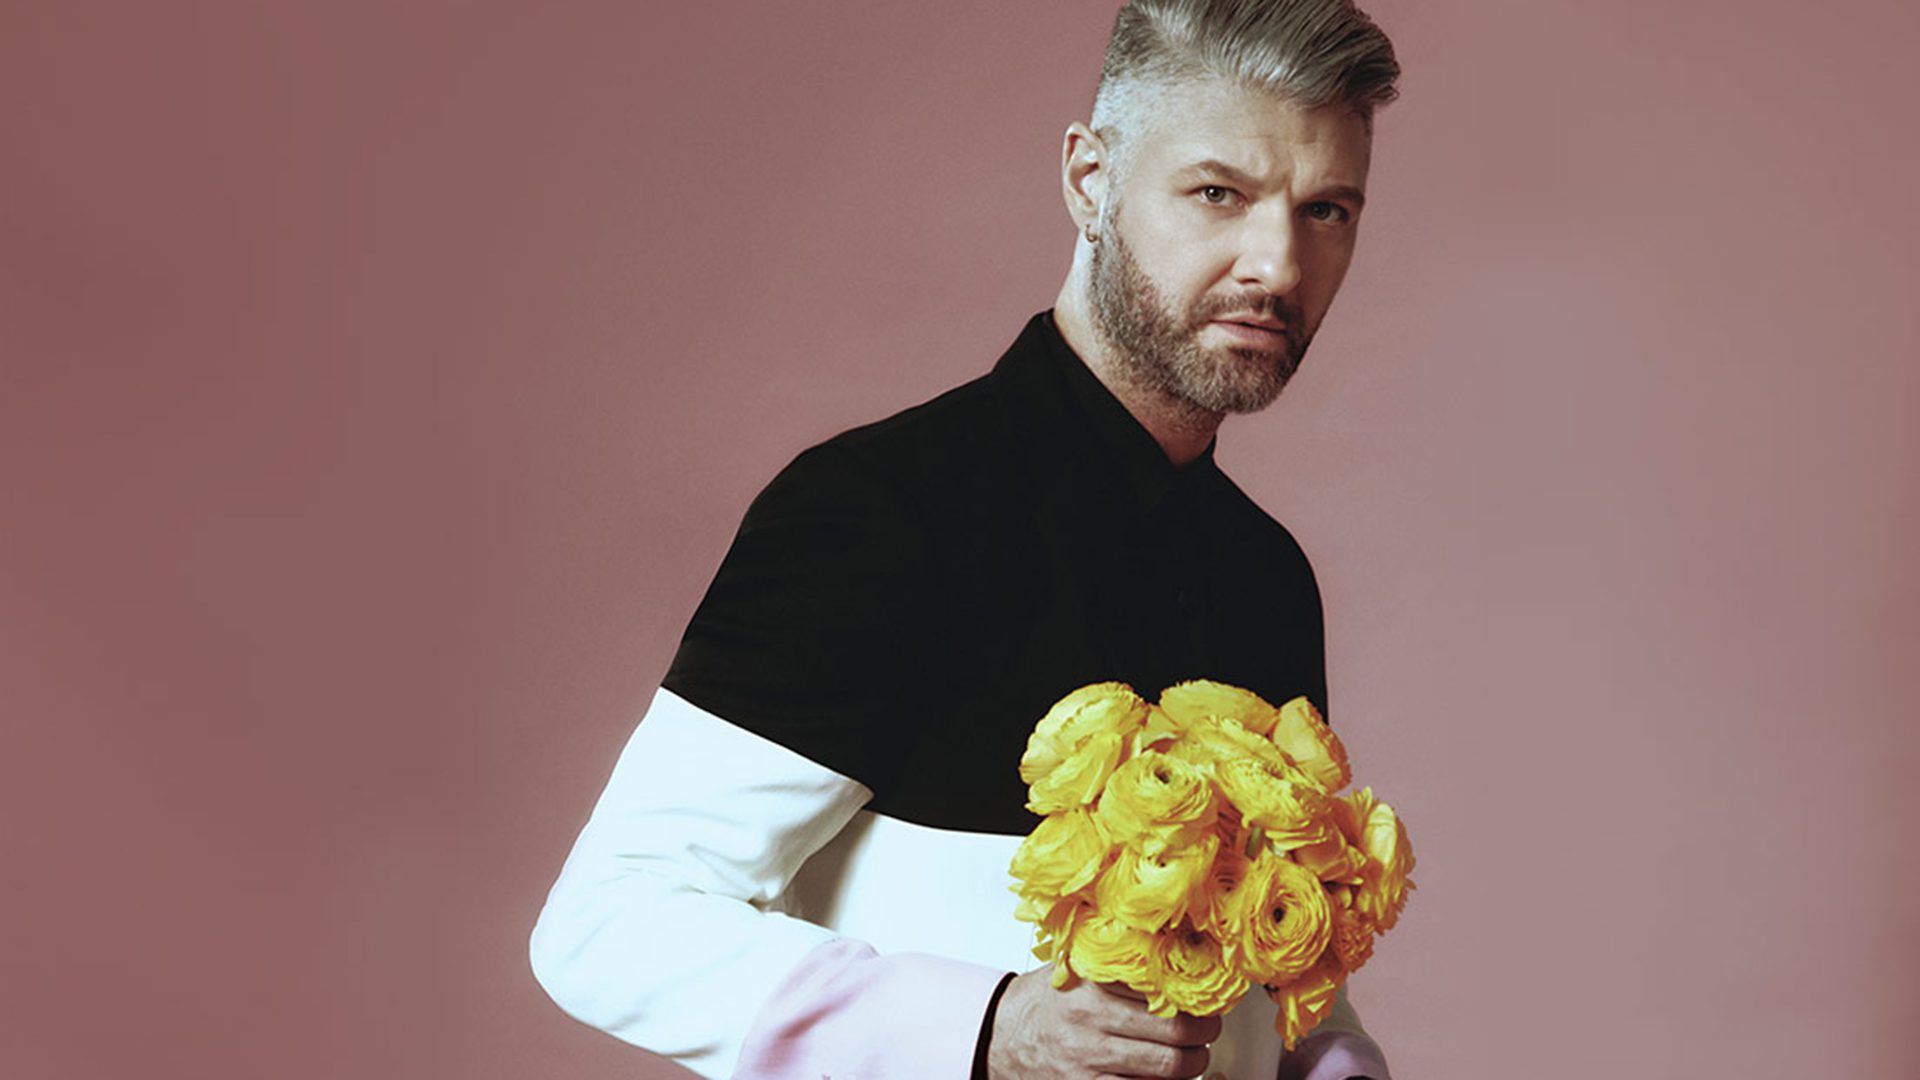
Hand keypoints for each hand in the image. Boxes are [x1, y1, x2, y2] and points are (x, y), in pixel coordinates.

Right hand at [986, 964, 1221, 1079]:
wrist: (999, 1038)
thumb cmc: (1046, 1003)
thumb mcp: (1075, 970)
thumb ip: (1118, 963)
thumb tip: (1179, 951)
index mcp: (1092, 982)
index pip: (1165, 986)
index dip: (1195, 995)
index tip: (1207, 996)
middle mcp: (1091, 1019)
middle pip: (1175, 1029)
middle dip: (1204, 1033)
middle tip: (1209, 1030)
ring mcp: (1089, 1060)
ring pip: (1167, 1067)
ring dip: (1192, 1063)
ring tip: (1193, 1056)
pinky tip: (1166, 1078)